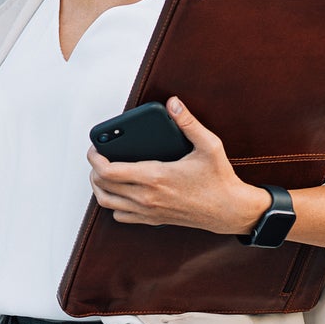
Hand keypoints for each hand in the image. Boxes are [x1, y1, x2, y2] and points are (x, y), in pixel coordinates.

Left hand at [87, 98, 265, 236]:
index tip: (95, 147)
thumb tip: (173, 103)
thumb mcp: (209, 145)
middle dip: (94, 169)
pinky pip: (120, 216)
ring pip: (107, 203)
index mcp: (156, 177)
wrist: (230, 211)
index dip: (95, 157)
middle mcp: (147, 197)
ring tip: (102, 173)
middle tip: (99, 155)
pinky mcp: (153, 220)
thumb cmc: (219, 179)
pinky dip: (113, 204)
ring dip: (99, 187)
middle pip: (102, 186)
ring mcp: (148, 211)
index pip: (109, 171)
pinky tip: (120, 191)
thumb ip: (188, 122)